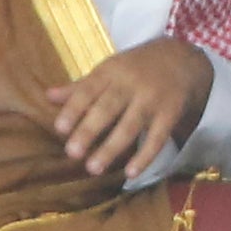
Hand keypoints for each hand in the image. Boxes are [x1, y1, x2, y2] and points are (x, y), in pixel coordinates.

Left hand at [46, 36, 214, 179]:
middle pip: (108, 108)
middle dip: (90, 130)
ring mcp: (152, 98)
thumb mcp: (110, 69)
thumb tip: (47, 96)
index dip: (74, 109)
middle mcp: (131, 83)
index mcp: (112, 71)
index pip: (89, 90)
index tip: (59, 129)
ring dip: (112, 147)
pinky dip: (145, 156)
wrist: (183, 57)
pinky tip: (131, 172)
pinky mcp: (170, 113)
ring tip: (93, 168)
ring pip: (130, 125)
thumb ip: (81, 85)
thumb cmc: (137, 67)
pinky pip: (157, 137)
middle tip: (72, 153)